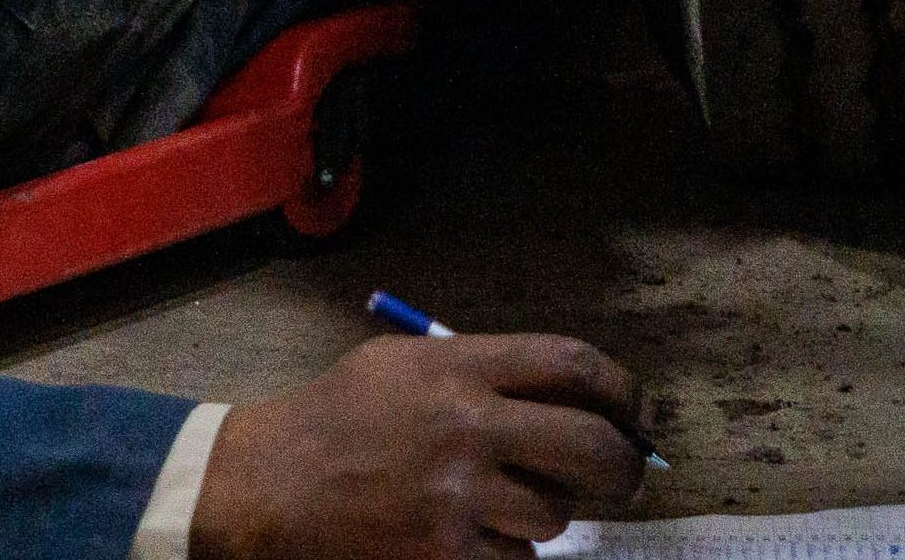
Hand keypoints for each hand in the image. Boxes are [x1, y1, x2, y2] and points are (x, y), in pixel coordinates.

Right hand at [188, 333, 648, 559]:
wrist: (271, 485)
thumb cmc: (339, 416)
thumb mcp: (404, 365)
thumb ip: (480, 373)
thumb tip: (568, 399)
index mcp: (459, 366)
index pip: (572, 364)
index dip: (621, 388)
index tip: (634, 408)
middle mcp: (469, 425)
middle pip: (591, 445)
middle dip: (623, 466)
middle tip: (623, 473)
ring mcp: (461, 497)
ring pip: (555, 515)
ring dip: (544, 514)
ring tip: (503, 502)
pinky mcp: (449, 555)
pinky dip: (505, 554)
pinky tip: (470, 535)